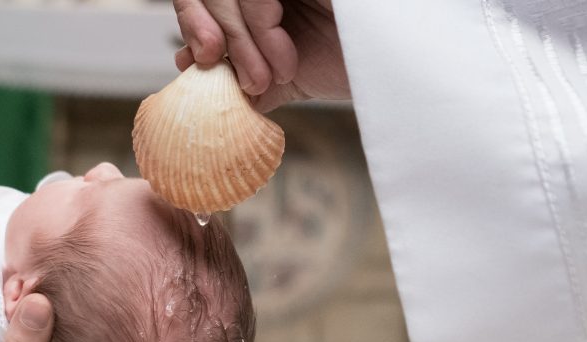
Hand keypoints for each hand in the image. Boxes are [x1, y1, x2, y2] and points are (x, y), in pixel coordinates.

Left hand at [173, 0, 347, 111]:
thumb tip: (189, 68)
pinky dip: (258, 19)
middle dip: (214, 36)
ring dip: (243, 38)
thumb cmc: (349, 65)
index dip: (191, 22)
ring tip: (273, 74)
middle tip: (243, 78)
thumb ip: (239, 75)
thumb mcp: (283, 76)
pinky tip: (284, 48)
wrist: (397, 72)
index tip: (199, 62)